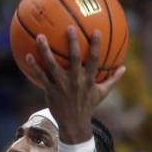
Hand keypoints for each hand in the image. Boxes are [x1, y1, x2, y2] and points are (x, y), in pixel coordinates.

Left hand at [26, 26, 125, 143]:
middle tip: (69, 27)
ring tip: (40, 37)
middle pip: (74, 58)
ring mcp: (61, 85)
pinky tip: (27, 55)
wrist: (74, 123)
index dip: (95, 45)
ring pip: (52, 65)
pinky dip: (34, 66)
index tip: (96, 31)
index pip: (94, 59)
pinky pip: (40, 76)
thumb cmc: (88, 106)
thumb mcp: (102, 93)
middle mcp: (75, 80)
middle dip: (72, 43)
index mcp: (88, 79)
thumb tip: (124, 68)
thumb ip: (113, 79)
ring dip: (45, 50)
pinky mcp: (50, 90)